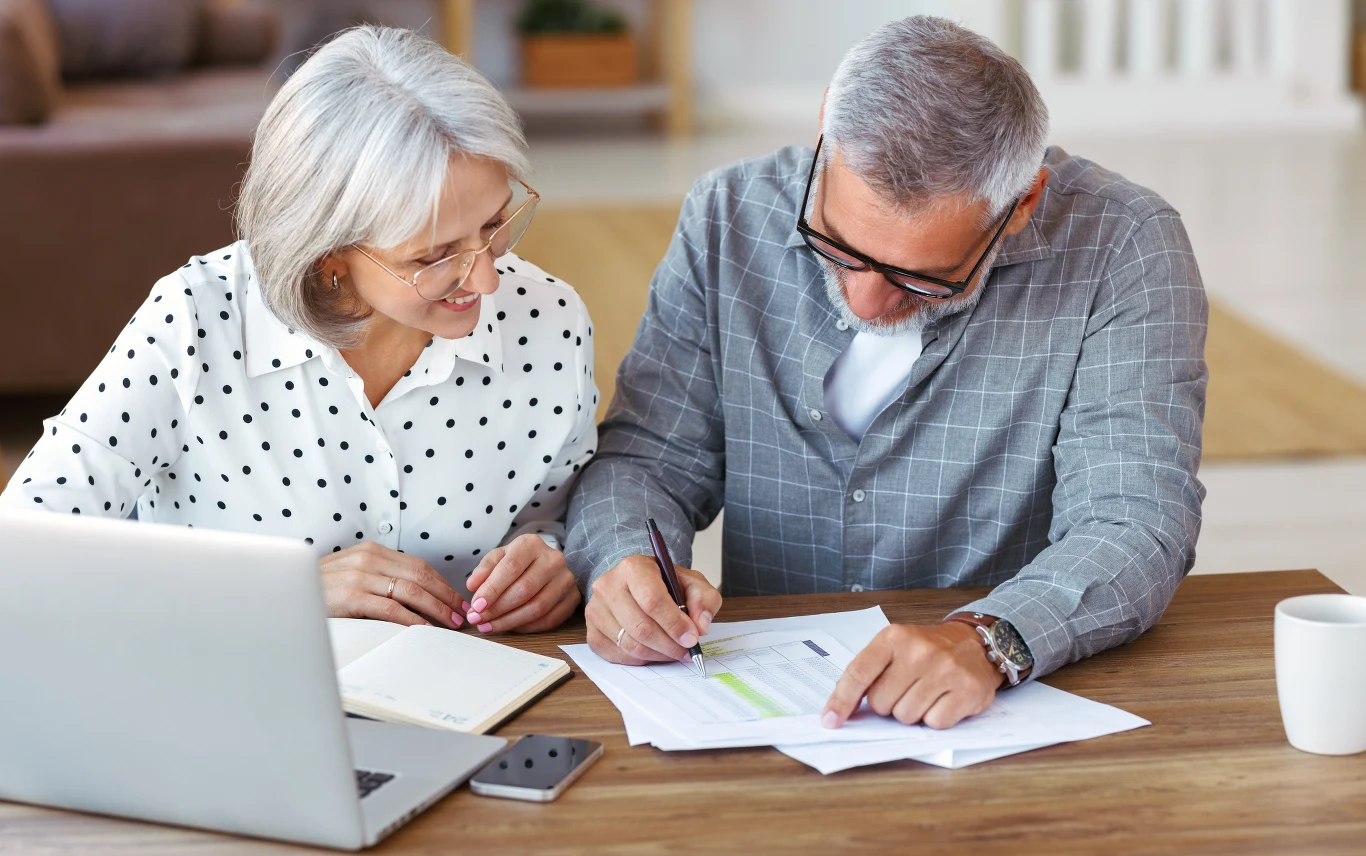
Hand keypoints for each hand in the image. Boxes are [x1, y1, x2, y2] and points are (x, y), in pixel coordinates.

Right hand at [320, 541, 463, 627]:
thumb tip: (414, 595)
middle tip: (461, 613)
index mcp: (370, 551)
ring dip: (436, 608)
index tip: (456, 599)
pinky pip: (392, 608)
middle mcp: (368, 559)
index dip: (442, 583)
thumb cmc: (319, 590)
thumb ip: (378, 577)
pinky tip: (425, 628)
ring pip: (411, 591)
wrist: (282, 594)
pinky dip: (413, 619)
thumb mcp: (350, 574)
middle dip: (445, 596)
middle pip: (421, 576)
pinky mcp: (352, 596)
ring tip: (450, 622)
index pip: (418, 565)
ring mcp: (360, 576)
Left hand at [463, 534, 580, 633]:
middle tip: (478, 619)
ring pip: (537, 607)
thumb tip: (473, 586)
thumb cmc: (518, 562)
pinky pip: (549, 620)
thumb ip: (484, 570)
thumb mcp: (499, 558)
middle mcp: (553, 559)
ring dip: (509, 621)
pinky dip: (526, 627)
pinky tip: (510, 627)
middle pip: (524, 590)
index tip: (476, 605)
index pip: (511, 567)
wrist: (546, 563)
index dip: (492, 589)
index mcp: (532, 544)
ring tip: (489, 626)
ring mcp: (566, 580)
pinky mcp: (573, 598)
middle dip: (497, 609)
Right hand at [585, 554, 721, 665]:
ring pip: (630, 645)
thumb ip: (704, 599)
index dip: (674, 623)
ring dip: (658, 654)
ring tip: (674, 651)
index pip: (652, 600)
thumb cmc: (665, 584)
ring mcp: (595, 610)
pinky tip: (654, 651)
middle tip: (687, 650)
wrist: (639, 585)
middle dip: (670, 645)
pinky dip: (641, 659)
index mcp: (633, 567)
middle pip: (641, 627)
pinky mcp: (591, 632)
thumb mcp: (692, 583)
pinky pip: (618, 656)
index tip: (692, 637)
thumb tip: (700, 625)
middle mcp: (608, 586)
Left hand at [821, 622, 1001, 730]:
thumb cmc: (927, 650)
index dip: (841, 700)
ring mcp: (945, 670)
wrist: (974, 643)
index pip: (859, 673)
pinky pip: (935, 723)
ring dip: (912, 712)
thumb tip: (840, 711)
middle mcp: (919, 651)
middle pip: (882, 703)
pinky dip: (936, 719)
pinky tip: (944, 700)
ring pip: (907, 716)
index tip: (830, 721)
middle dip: (889, 704)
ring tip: (926, 693)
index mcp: (894, 638)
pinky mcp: (967, 690)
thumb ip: (869, 672)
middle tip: (906, 689)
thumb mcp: (894, 648)